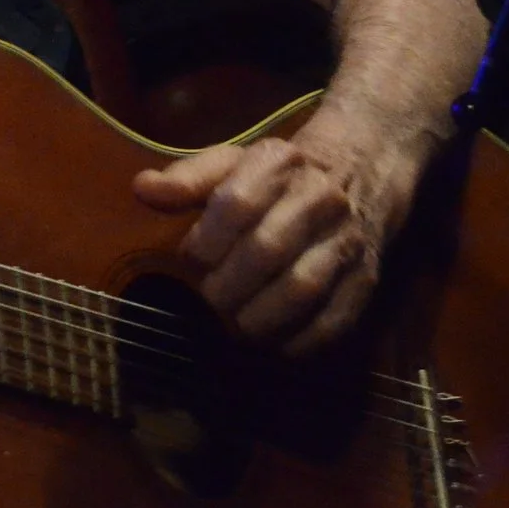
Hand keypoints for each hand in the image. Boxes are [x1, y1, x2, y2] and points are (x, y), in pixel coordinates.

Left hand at [132, 116, 425, 355]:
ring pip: (304, 287)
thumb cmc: (280, 175)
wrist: (362, 169)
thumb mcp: (234, 161)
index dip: (206, 240)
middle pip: (268, 249)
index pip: (236, 203)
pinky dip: (301, 341)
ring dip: (262, 319)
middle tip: (207, 306)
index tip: (188, 262)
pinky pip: (336, 318)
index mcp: (278, 164)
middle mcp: (318, 199)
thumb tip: (143, 190)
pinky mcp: (366, 278)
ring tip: (234, 331)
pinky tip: (273, 346)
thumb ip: (187, 178)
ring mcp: (346, 240)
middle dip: (228, 287)